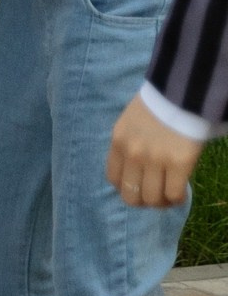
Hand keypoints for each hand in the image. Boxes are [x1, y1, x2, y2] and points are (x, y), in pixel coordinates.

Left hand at [110, 90, 208, 209]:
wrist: (181, 93)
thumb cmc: (157, 105)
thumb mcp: (130, 122)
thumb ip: (128, 145)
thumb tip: (134, 171)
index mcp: (118, 142)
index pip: (114, 180)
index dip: (127, 188)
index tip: (139, 187)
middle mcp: (132, 154)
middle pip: (131, 196)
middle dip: (143, 201)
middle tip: (156, 195)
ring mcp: (155, 160)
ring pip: (152, 199)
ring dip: (162, 202)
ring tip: (170, 195)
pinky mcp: (178, 164)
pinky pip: (173, 194)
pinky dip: (177, 199)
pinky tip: (182, 192)